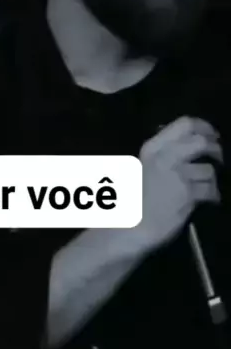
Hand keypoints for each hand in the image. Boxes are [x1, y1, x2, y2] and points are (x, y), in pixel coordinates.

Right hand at [134, 116, 222, 254]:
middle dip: (216, 149)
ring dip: (213, 179)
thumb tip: (184, 145)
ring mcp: (177, 176)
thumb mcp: (142, 167)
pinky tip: (211, 200)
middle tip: (218, 157)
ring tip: (209, 185)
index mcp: (153, 148)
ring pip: (209, 169)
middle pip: (201, 142)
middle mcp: (166, 157)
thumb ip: (162, 155)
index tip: (211, 134)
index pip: (184, 124)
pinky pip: (211, 190)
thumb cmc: (131, 198)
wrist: (129, 225)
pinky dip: (214, 195)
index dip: (203, 126)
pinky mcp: (187, 195)